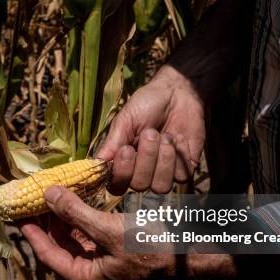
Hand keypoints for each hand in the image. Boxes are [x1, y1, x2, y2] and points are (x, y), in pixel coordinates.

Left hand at [18, 186, 175, 279]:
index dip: (32, 233)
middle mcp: (91, 271)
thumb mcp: (109, 229)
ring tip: (48, 194)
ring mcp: (102, 259)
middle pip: (58, 245)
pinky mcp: (112, 246)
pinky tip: (73, 198)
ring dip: (61, 216)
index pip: (48, 254)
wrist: (188, 251)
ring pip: (72, 236)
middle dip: (45, 221)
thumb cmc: (150, 247)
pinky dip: (79, 215)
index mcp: (86, 277)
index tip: (18, 213)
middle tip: (31, 198)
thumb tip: (48, 194)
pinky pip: (87, 231)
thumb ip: (76, 212)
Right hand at [97, 65, 205, 194]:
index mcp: (123, 163)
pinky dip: (180, 153)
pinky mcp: (184, 170)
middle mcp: (142, 174)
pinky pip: (182, 176)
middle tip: (151, 132)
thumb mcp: (125, 121)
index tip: (126, 149)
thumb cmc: (146, 106)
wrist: (177, 93)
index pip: (117, 186)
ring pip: (161, 186)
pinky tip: (179, 138)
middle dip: (147, 157)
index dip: (122, 173)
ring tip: (166, 136)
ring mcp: (164, 174)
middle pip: (140, 185)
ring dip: (164, 158)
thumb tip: (95, 165)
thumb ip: (112, 144)